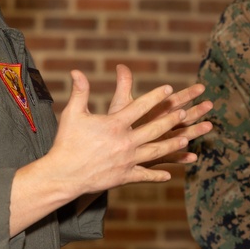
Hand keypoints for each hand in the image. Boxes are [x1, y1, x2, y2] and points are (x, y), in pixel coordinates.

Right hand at [48, 66, 205, 191]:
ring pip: (156, 151)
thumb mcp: (72, 113)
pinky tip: (169, 174)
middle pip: (154, 128)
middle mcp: (125, 142)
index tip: (168, 89)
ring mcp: (127, 161)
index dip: (155, 96)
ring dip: (172, 144)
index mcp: (115, 125)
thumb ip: (80, 91)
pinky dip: (157, 175)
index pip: (140, 107)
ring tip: (186, 138)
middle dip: (170, 119)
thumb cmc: (66, 142)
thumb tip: (76, 71)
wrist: (63, 175)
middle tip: (184, 112)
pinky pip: (145, 175)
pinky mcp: (124, 177)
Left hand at [107, 64, 212, 165]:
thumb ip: (124, 86)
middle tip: (210, 104)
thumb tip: (121, 65)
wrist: (112, 146)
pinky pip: (171, 158)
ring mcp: (162, 141)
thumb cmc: (116, 124)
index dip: (188, 94)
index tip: (201, 87)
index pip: (175, 101)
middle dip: (196, 111)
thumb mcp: (121, 104)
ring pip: (182, 136)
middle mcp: (162, 126)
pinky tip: (192, 158)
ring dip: (195, 132)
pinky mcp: (157, 156)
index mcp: (156, 112)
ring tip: (208, 126)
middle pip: (183, 117)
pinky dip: (181, 158)